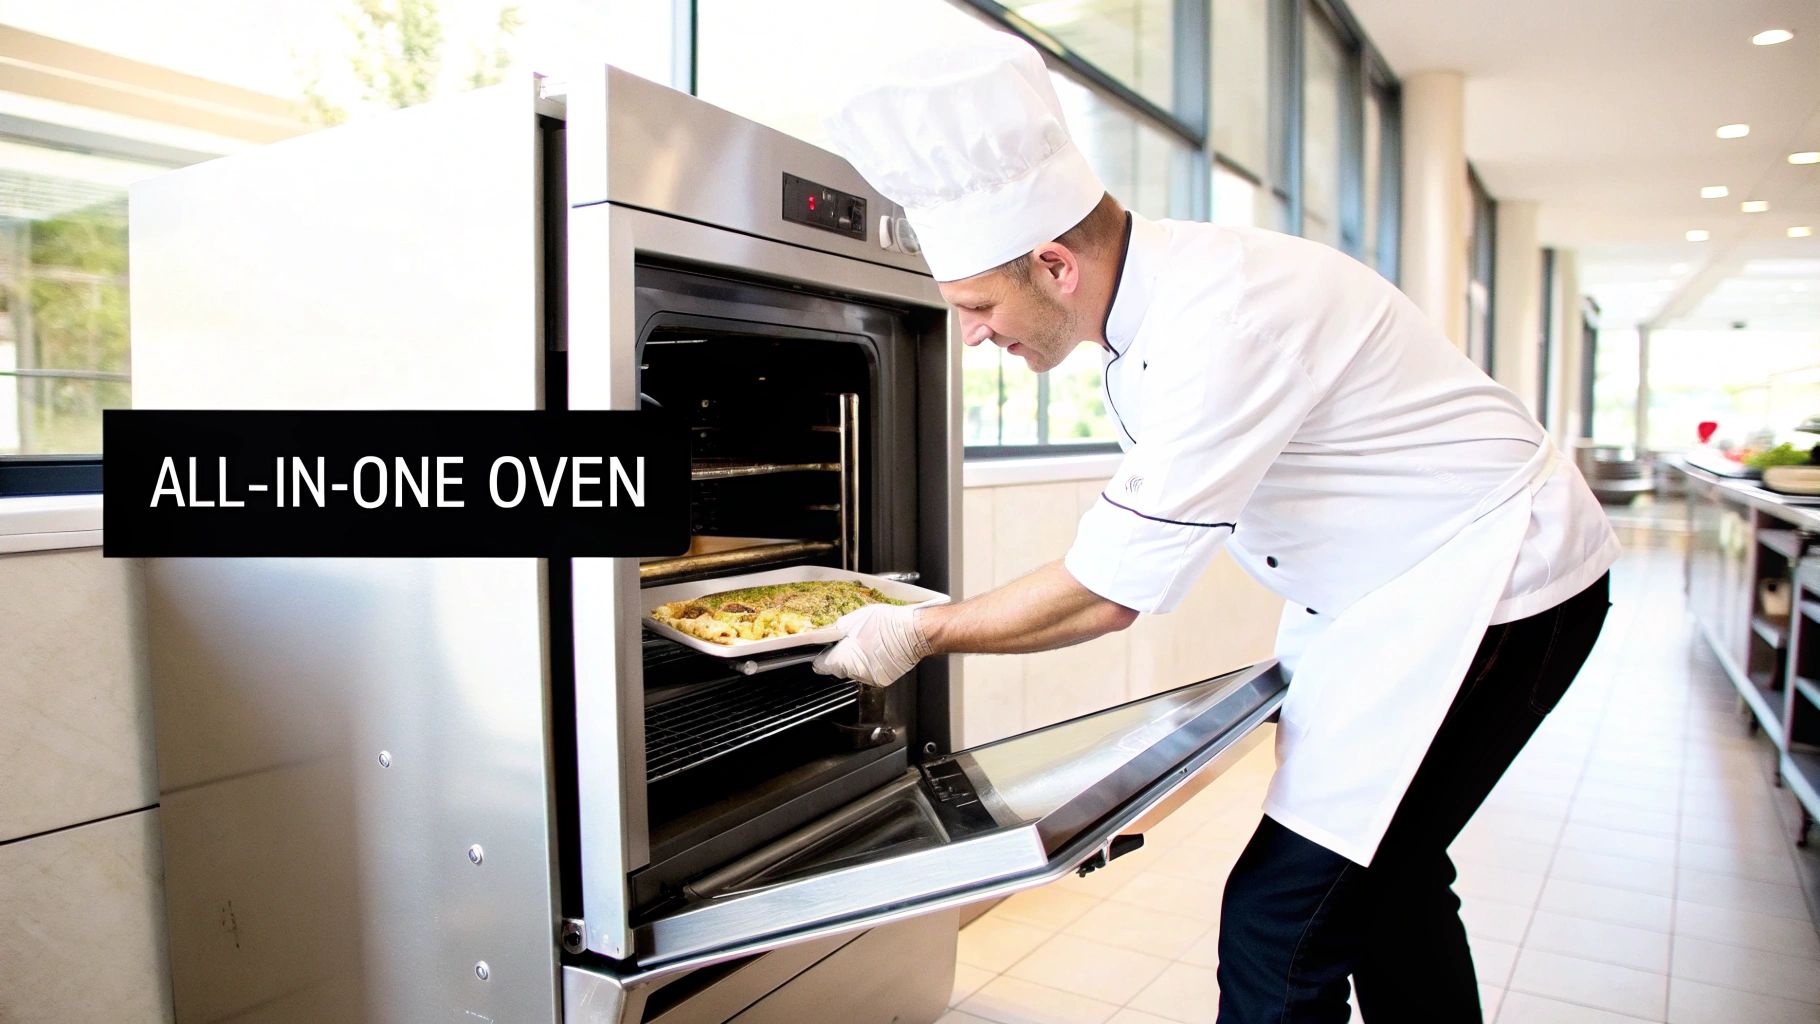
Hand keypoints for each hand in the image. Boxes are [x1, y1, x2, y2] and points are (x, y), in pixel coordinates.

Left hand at [811, 604, 930, 686]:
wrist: (917, 632)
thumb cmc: (890, 624)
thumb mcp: (857, 617)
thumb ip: (839, 628)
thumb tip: (830, 632)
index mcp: (846, 659)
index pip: (822, 665)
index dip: (821, 656)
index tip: (821, 653)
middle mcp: (857, 673)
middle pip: (839, 668)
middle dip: (841, 656)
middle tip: (849, 641)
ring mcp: (872, 678)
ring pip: (855, 671)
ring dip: (856, 661)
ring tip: (867, 643)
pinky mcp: (884, 679)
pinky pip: (870, 673)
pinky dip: (870, 664)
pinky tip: (877, 650)